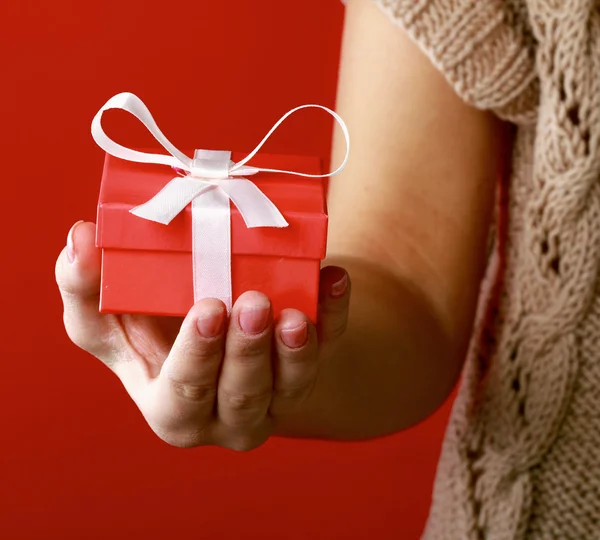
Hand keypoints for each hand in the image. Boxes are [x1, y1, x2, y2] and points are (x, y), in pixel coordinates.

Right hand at [55, 221, 350, 449]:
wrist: (219, 325)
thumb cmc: (158, 328)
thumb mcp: (114, 317)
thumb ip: (86, 286)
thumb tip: (78, 237)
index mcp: (175, 407)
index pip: (184, 394)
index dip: (196, 357)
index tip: (207, 310)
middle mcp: (230, 414)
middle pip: (243, 395)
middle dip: (247, 353)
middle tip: (251, 303)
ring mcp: (276, 395)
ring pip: (293, 384)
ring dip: (297, 350)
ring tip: (296, 314)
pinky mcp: (309, 365)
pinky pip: (330, 346)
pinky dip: (335, 313)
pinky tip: (334, 279)